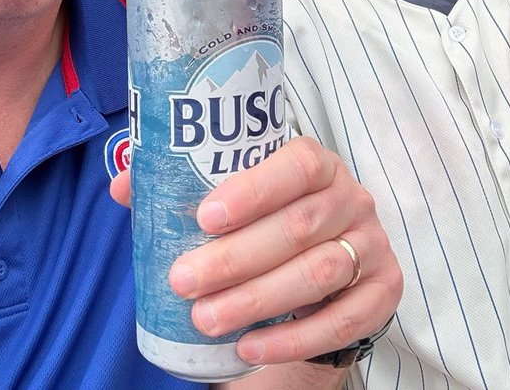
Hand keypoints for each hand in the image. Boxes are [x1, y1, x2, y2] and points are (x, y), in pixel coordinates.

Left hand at [110, 136, 401, 365]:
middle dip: (237, 257)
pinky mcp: (384, 292)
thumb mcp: (232, 204)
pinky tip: (250, 346)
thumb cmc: (265, 228)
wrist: (316, 278)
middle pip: (300, 225)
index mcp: (317, 164)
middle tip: (184, 280)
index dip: (253, 189)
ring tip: (206, 319)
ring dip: (259, 298)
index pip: (297, 164)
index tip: (204, 218)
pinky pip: (344, 319)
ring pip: (321, 272)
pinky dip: (294, 337)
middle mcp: (352, 198)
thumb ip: (182, 189)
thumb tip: (125, 187)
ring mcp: (373, 245)